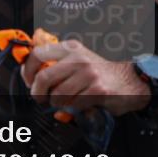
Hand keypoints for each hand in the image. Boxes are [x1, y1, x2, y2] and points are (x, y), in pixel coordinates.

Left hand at [21, 39, 150, 116]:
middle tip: (41, 98)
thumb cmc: (100, 73)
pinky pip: (74, 105)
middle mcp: (78, 58)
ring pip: (58, 95)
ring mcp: (88, 74)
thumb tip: (31, 74)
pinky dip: (74, 108)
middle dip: (38, 93)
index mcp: (70, 48)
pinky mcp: (97, 90)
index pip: (38, 54)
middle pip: (43, 77)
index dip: (27, 71)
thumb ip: (57, 63)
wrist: (130, 80)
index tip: (29, 81)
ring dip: (57, 104)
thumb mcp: (79, 59)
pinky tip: (81, 104)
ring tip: (65, 102)